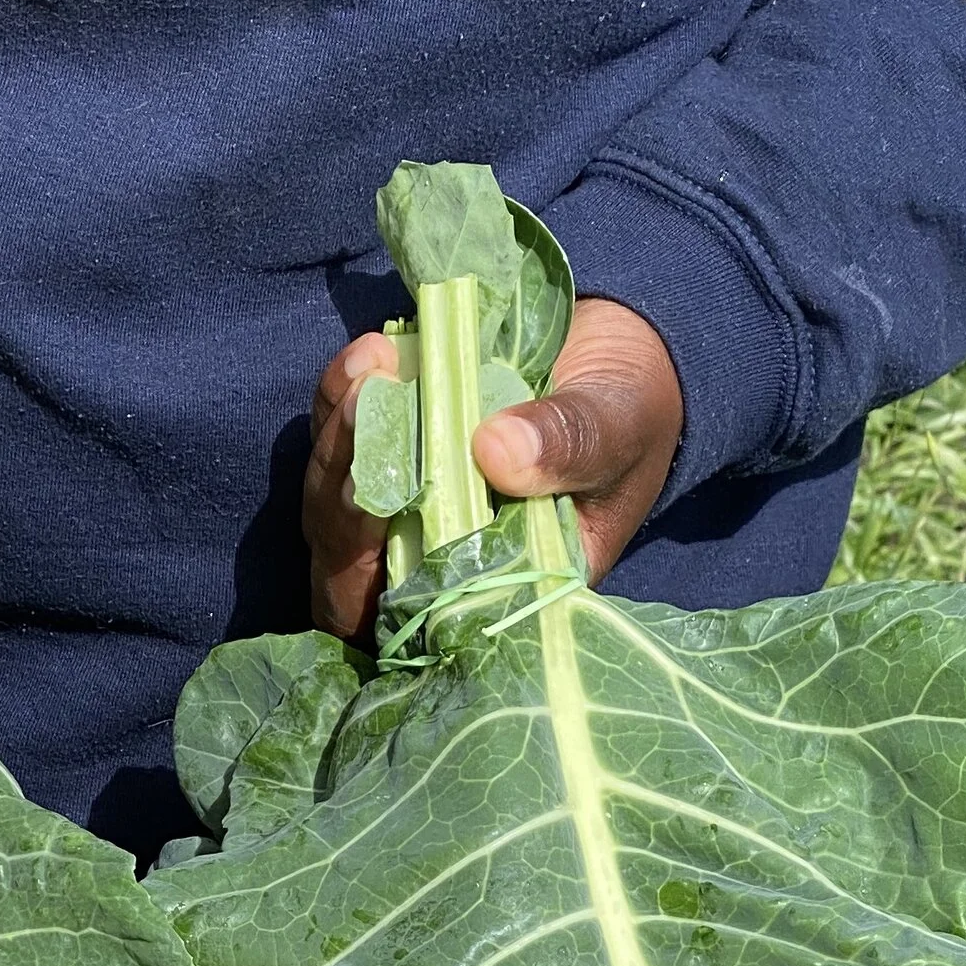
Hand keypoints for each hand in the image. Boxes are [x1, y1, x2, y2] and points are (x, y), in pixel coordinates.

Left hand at [304, 295, 684, 642]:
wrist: (612, 350)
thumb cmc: (629, 406)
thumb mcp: (619, 423)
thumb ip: (569, 442)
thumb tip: (495, 452)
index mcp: (505, 582)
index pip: (419, 615)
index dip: (379, 578)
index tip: (373, 504)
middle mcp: (445, 558)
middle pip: (356, 570)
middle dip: (341, 504)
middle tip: (358, 417)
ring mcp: (410, 506)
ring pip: (336, 506)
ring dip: (339, 442)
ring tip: (367, 371)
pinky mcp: (390, 450)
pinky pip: (342, 441)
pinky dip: (341, 400)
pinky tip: (365, 356)